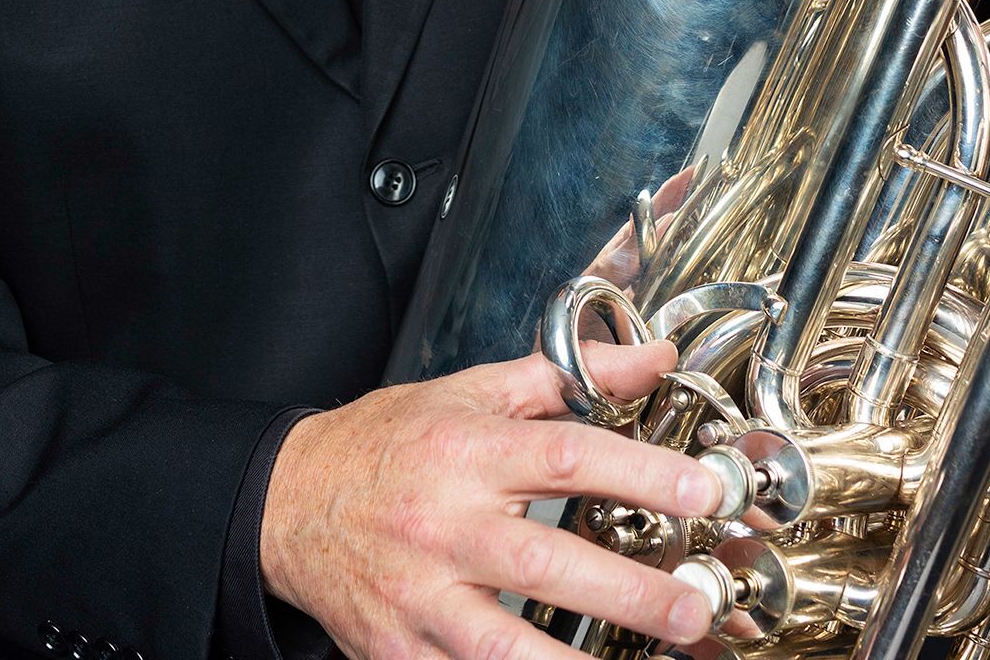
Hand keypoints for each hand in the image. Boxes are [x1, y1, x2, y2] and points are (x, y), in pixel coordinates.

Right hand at [260, 339, 720, 657]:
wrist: (287, 502)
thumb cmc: (389, 444)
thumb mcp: (470, 391)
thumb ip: (564, 377)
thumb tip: (651, 358)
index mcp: (467, 452)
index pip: (564, 453)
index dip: (638, 471)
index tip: (702, 492)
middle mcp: (444, 524)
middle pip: (544, 562)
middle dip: (627, 592)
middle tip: (694, 610)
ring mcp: (418, 596)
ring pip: (501, 646)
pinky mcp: (398, 651)